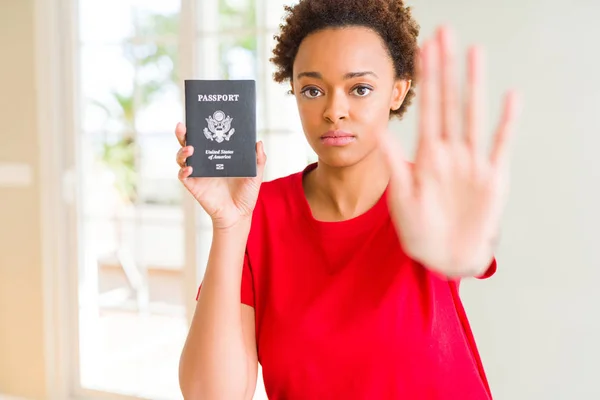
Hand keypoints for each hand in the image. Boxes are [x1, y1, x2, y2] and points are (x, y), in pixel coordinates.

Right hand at [175, 122, 266, 229]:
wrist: (239, 215)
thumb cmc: (246, 194)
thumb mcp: (256, 174)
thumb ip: (259, 159)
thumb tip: (258, 142)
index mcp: (217, 156)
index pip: (205, 138)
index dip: (198, 127)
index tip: (197, 117)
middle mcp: (205, 163)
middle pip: (188, 144)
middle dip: (182, 134)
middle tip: (182, 126)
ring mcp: (198, 174)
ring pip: (182, 158)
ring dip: (182, 151)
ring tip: (190, 148)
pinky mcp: (194, 186)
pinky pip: (183, 176)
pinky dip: (184, 171)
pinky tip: (191, 168)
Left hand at [380, 26, 521, 277]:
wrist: (443, 257)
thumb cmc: (419, 229)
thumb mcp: (400, 195)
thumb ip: (393, 162)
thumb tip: (377, 130)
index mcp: (427, 154)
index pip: (426, 107)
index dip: (425, 78)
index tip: (422, 48)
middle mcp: (450, 151)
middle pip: (449, 102)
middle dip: (446, 68)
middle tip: (445, 33)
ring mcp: (472, 162)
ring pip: (473, 115)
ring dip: (474, 85)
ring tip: (474, 53)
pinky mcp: (492, 178)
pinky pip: (500, 145)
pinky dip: (505, 123)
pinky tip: (510, 98)